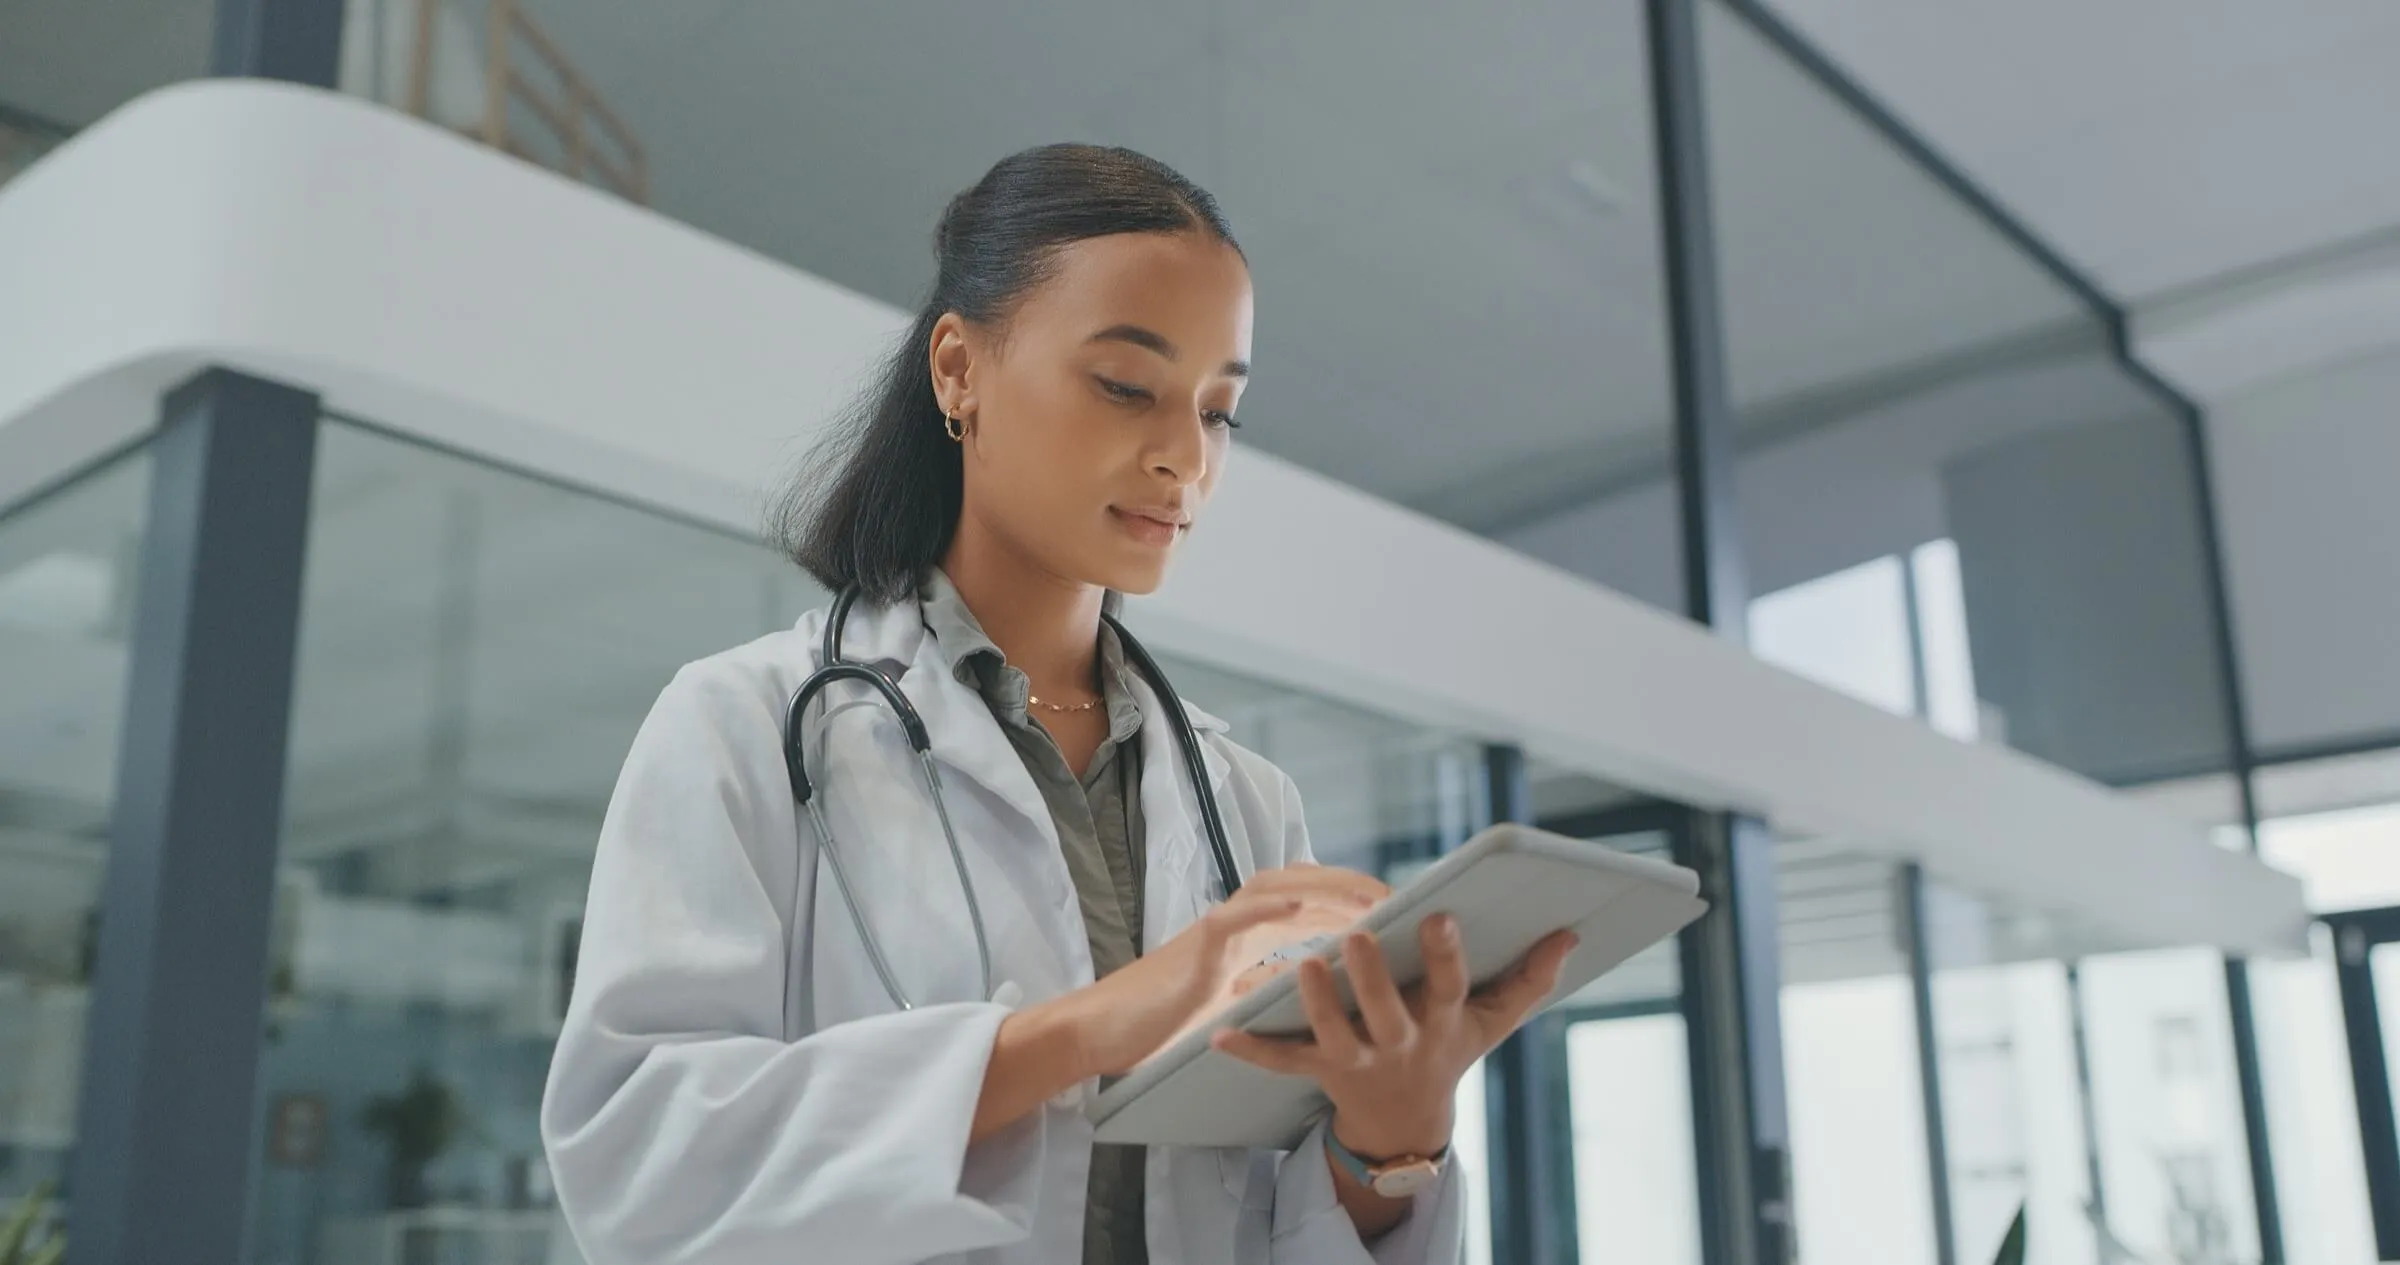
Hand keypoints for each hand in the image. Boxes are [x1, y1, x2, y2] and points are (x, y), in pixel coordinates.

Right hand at [1058, 864, 1387, 1077]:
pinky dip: (1270, 906)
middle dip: (1353, 885)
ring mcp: (1215, 928)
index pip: (1310, 901)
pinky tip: (1304, 905)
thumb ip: (1269, 985)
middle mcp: (1235, 920)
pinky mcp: (1195, 946)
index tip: (1399, 908)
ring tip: (1370, 899)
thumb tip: (1318, 987)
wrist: (1106, 1031)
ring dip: (1327, 889)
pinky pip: (1236, 917)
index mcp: (1247, 933)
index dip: (1353, 898)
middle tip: (1402, 896)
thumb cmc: (1165, 1019)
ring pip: (1277, 888)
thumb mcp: (1234, 1003)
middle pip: (1303, 883)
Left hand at [1212, 914, 1579, 1158]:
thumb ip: (1530, 980)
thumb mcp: (1492, 1022)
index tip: (1440, 916)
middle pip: (1386, 1011)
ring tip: (1303, 965)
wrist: (1406, 1121)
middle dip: (1373, 976)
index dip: (1446, 955)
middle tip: (1358, 936)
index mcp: (1441, 1024)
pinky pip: (1283, 1061)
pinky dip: (1251, 1050)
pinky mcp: (1321, 1071)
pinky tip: (1219, 1035)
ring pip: (1334, 1033)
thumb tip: (1570, 933)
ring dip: (1317, 1002)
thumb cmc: (1449, 1049)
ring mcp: (1359, 1060)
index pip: (1449, 987)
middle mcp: (1400, 1044)